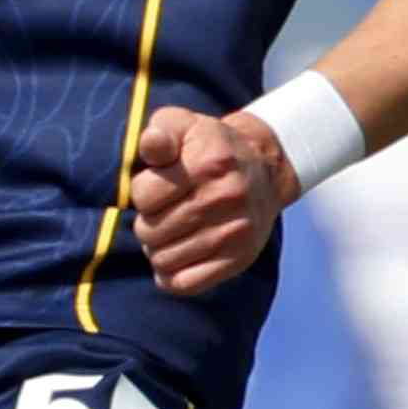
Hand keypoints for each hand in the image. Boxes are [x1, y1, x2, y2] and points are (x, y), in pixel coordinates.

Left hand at [125, 102, 297, 298]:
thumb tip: (151, 146)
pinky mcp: (239, 259)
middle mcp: (225, 198)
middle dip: (147, 222)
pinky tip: (175, 257)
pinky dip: (171, 276)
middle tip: (161, 213)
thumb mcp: (184, 125)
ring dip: (157, 248)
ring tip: (169, 232)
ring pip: (163, 260)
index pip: (144, 195)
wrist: (264, 170)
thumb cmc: (209, 146)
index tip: (157, 186)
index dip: (143, 191)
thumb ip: (160, 131)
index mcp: (208, 162)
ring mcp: (234, 232)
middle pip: (150, 231)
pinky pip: (185, 284)